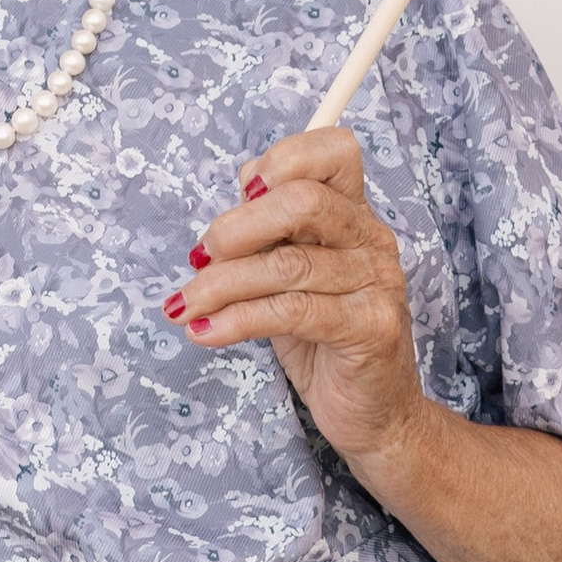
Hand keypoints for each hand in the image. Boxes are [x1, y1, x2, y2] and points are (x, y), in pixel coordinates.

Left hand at [167, 127, 431, 469]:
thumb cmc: (319, 335)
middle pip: (303, 200)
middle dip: (236, 226)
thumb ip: (266, 228)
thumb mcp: (285, 272)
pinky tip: (205, 332)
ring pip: (286, 264)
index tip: (240, 192)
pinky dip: (236, 320)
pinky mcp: (370, 328)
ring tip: (185, 306)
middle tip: (201, 257)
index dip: (283, 158)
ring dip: (219, 285)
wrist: (372, 411)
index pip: (334, 150)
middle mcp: (370, 239)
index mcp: (352, 212)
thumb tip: (236, 192)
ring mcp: (377, 283)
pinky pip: (291, 312)